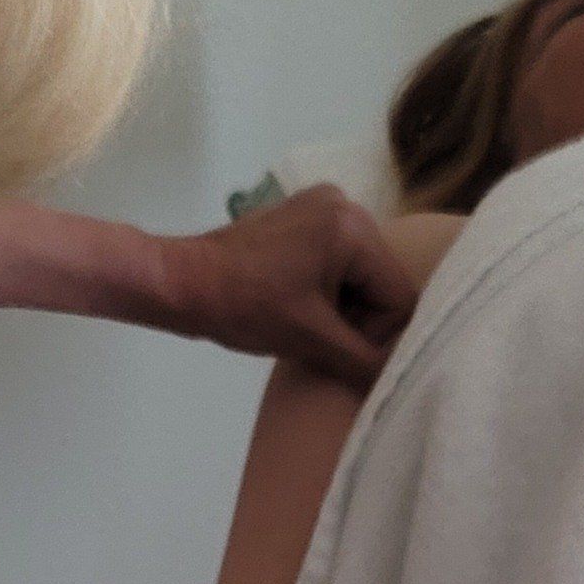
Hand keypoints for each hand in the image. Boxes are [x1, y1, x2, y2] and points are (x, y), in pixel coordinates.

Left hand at [159, 187, 419, 386]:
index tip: (334, 342)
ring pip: (360, 275)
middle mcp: (346, 204)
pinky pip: (337, 262)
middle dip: (357, 317)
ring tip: (302, 318)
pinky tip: (296, 302)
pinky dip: (325, 290)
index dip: (375, 332)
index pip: (399, 295)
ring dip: (341, 307)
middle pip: (382, 282)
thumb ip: (365, 360)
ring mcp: (323, 205)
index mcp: (353, 226)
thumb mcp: (312, 340)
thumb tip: (401, 379)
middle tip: (317, 333)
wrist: (182, 282)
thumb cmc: (244, 307)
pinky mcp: (303, 216)